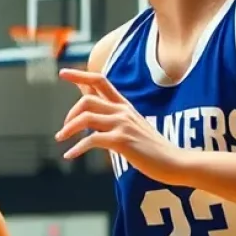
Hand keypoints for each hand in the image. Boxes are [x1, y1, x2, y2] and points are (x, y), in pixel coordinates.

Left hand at [56, 68, 188, 184]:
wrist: (174, 162)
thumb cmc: (152, 148)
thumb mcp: (132, 125)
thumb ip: (112, 117)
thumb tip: (92, 113)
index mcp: (124, 105)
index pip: (100, 81)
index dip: (80, 75)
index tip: (62, 73)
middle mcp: (122, 111)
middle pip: (87, 99)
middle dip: (70, 113)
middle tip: (63, 130)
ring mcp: (122, 124)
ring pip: (86, 118)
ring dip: (68, 129)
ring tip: (61, 139)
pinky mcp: (122, 141)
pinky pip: (91, 140)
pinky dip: (76, 148)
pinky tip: (69, 155)